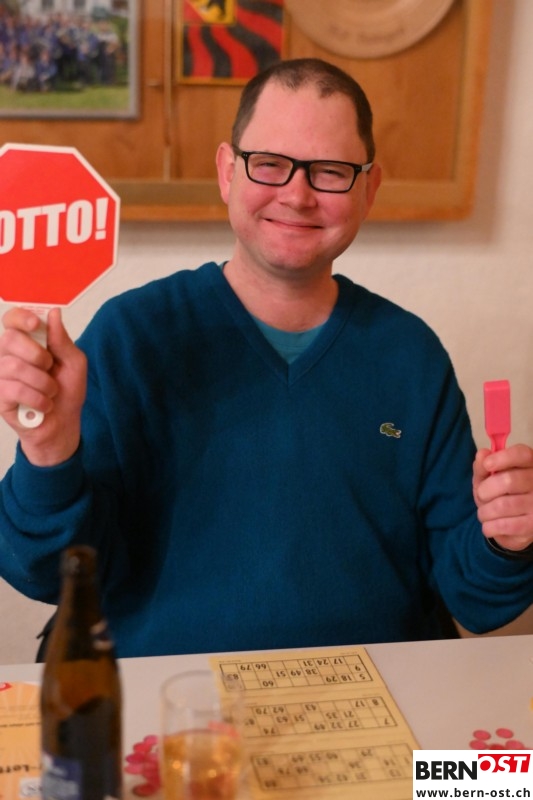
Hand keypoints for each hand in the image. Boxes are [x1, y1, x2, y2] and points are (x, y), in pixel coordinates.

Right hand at [0, 306, 86, 465]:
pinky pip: (15, 389)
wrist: (63, 424)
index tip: (36, 325)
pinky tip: (44, 404)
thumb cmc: (66, 392)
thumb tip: (53, 313)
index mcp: (26, 342)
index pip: (11, 319)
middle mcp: (8, 356)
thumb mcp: (74, 363)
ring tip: (51, 391)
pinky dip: (38, 398)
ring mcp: (1, 376)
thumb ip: (62, 340)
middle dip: (37, 354)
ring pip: (13, 366)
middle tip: (49, 367)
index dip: (21, 318)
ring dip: (42, 382)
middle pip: (8, 339)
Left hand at [473, 444, 532, 550]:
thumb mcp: (489, 477)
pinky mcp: (532, 526)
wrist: (514, 524)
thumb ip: (483, 466)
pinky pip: (504, 526)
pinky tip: (489, 525)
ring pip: (502, 505)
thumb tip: (482, 454)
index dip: (503, 458)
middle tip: (481, 496)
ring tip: (484, 513)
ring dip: (484, 511)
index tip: (487, 464)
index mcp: (530, 465)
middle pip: (509, 481)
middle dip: (485, 490)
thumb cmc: (500, 494)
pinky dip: (489, 526)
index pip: (522, 454)